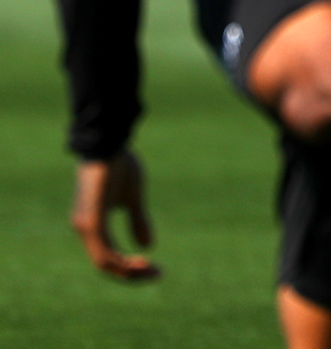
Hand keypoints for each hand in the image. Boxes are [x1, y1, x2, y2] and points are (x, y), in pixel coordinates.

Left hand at [71, 149, 160, 280]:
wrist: (109, 143)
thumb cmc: (119, 165)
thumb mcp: (133, 197)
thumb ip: (138, 220)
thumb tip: (147, 246)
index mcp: (93, 225)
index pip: (108, 257)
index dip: (131, 267)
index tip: (155, 269)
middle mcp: (84, 229)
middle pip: (106, 265)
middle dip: (132, 274)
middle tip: (158, 275)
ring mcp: (86, 226)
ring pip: (104, 262)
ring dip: (129, 271)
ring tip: (152, 270)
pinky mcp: (91, 220)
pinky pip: (103, 250)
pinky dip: (121, 260)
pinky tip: (140, 260)